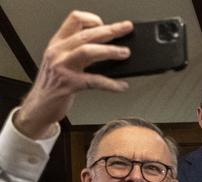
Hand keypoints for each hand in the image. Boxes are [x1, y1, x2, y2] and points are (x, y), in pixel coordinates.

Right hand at [15, 11, 133, 138]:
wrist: (39, 107)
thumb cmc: (54, 84)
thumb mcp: (63, 62)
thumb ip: (80, 52)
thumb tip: (110, 48)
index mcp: (58, 43)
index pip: (74, 20)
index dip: (92, 20)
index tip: (106, 26)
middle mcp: (58, 52)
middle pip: (86, 34)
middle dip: (110, 30)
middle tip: (126, 29)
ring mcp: (62, 67)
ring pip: (88, 51)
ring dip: (109, 51)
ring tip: (125, 53)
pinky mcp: (69, 85)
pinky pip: (94, 81)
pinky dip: (111, 84)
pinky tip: (122, 86)